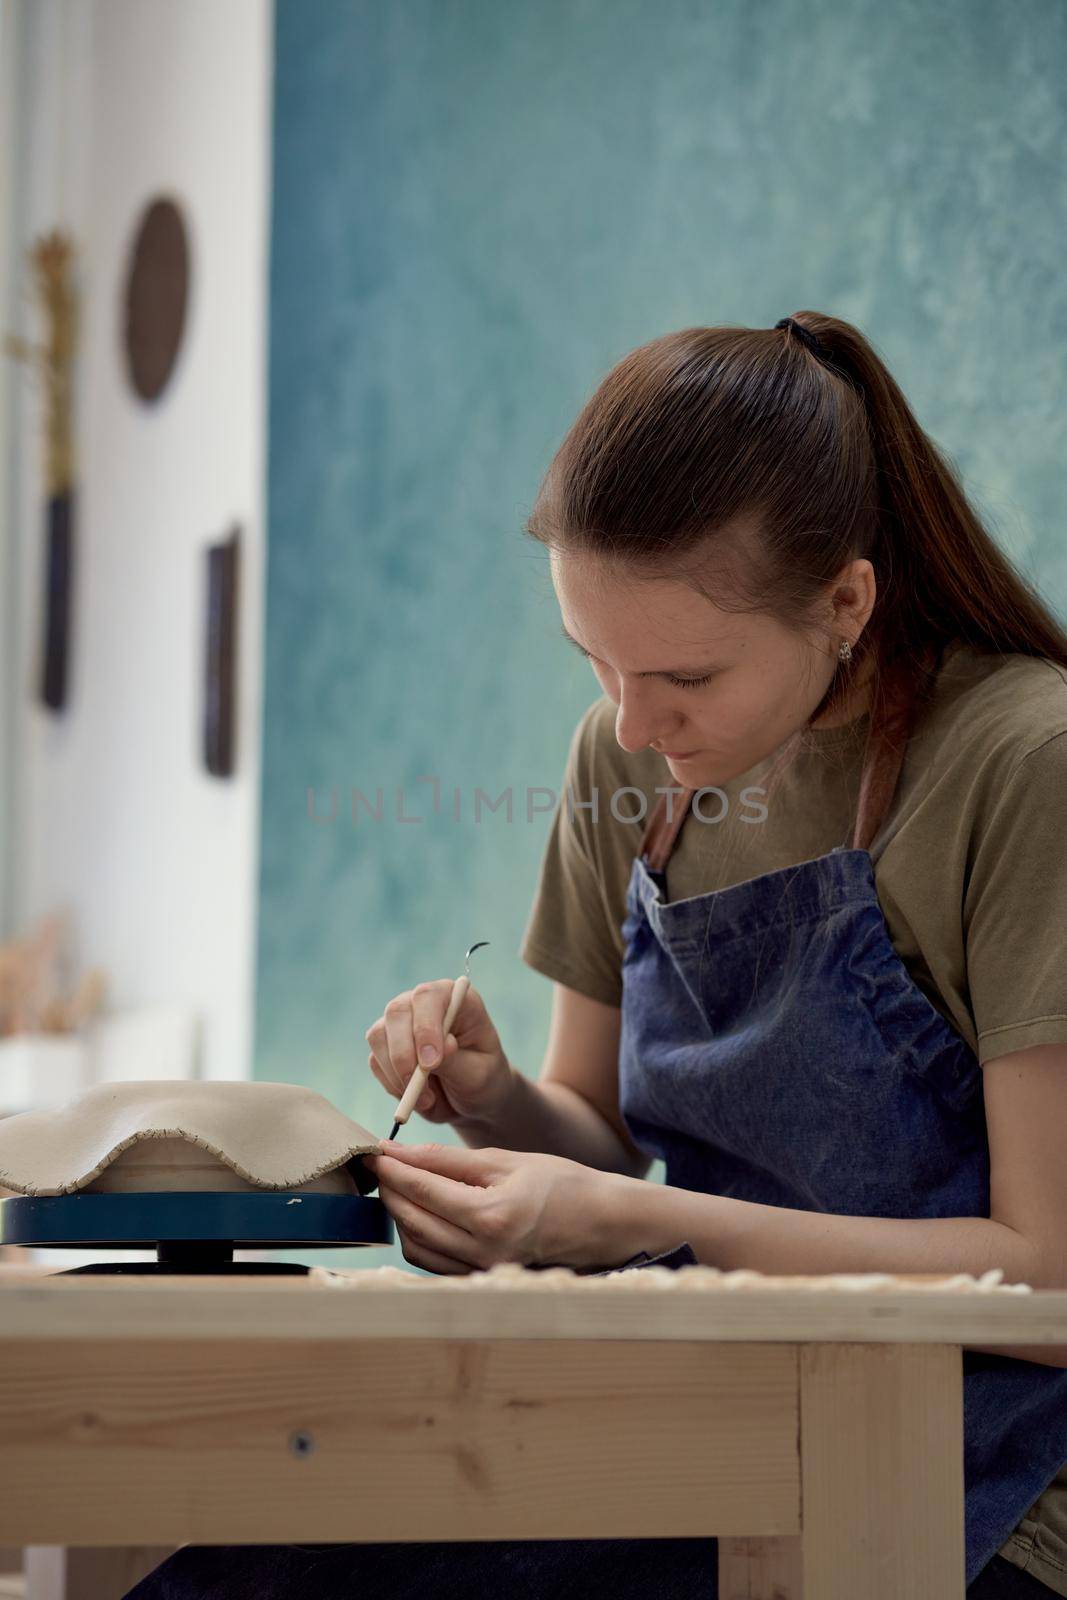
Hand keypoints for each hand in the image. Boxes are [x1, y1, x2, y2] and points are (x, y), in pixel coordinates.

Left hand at [362, 1140, 628, 1273]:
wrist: (602, 1223)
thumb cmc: (562, 1183)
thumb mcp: (508, 1161)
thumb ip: (451, 1161)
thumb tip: (404, 1153)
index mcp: (493, 1216)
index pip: (424, 1191)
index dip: (393, 1168)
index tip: (373, 1151)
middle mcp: (484, 1251)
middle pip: (413, 1221)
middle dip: (390, 1191)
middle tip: (381, 1166)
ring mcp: (483, 1271)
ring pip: (417, 1248)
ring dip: (399, 1217)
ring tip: (398, 1188)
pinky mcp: (483, 1279)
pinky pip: (435, 1263)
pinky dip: (418, 1239)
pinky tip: (418, 1216)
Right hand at [364, 980, 512, 1125]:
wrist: (470, 1100)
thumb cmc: (481, 1080)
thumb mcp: (478, 1074)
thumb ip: (456, 1060)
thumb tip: (438, 1047)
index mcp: (454, 998)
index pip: (428, 997)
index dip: (425, 1027)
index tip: (432, 1063)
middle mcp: (422, 1003)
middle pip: (397, 1012)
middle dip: (403, 1053)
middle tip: (417, 1086)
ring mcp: (400, 1022)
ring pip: (378, 1036)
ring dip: (397, 1074)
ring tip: (427, 1099)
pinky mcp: (385, 1046)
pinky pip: (375, 1062)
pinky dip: (392, 1084)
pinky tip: (417, 1097)